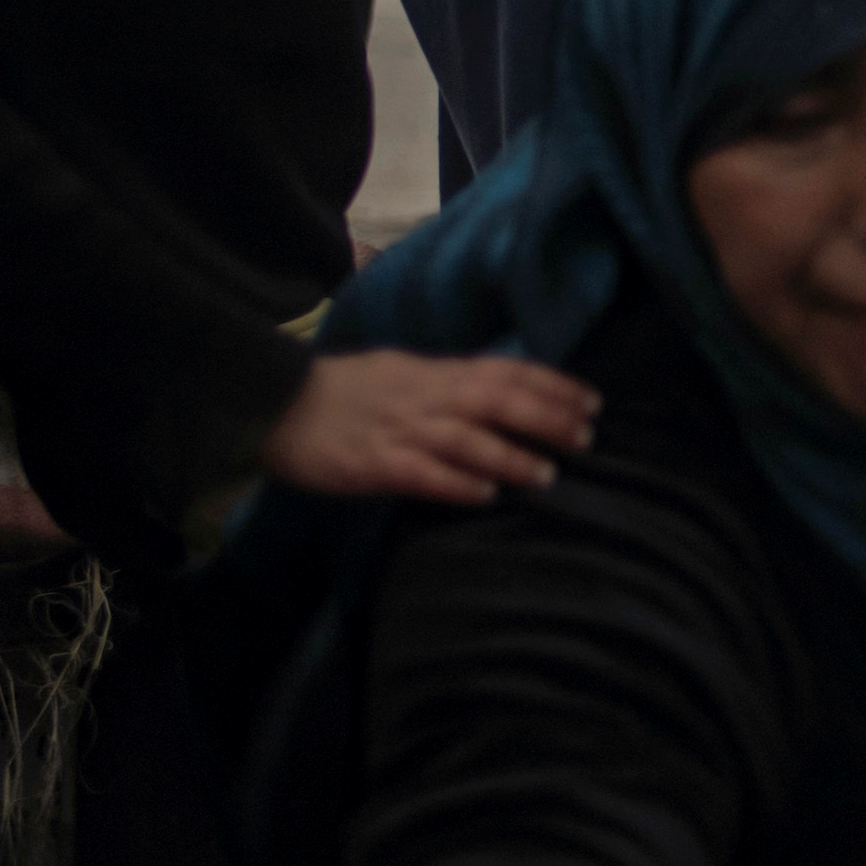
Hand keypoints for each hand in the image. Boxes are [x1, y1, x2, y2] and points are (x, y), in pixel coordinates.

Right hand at [259, 347, 596, 502]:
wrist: (273, 403)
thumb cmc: (343, 392)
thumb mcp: (403, 373)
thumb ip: (449, 382)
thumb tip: (503, 389)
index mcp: (433, 372)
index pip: (505, 371)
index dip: (552, 385)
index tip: (592, 401)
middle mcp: (424, 397)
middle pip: (497, 400)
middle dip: (547, 418)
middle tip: (587, 438)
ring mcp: (398, 430)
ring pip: (466, 439)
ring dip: (511, 456)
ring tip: (547, 475)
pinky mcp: (371, 463)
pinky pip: (420, 473)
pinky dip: (455, 483)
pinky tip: (484, 495)